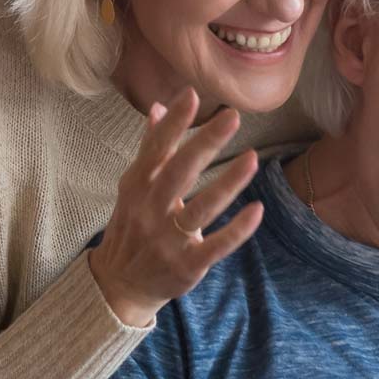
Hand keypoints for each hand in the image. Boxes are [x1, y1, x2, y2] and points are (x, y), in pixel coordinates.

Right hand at [88, 88, 262, 326]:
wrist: (119, 284)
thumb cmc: (134, 226)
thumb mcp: (135, 188)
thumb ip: (151, 148)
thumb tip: (158, 106)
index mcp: (138, 186)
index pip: (156, 149)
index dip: (174, 123)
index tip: (192, 95)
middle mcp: (151, 210)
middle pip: (179, 172)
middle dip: (206, 143)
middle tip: (233, 116)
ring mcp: (168, 239)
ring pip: (202, 208)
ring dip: (228, 183)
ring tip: (252, 158)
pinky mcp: (187, 265)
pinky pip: (217, 244)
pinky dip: (238, 229)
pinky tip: (258, 209)